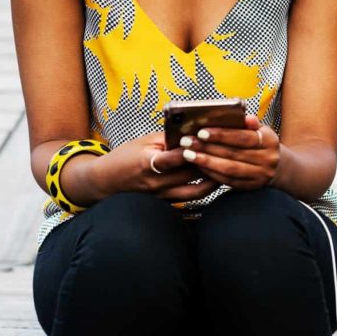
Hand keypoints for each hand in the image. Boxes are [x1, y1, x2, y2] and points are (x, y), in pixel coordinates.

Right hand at [96, 131, 223, 202]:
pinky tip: (215, 179)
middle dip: (210, 163)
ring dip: (212, 180)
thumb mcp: (144, 141)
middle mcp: (156, 183)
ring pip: (195, 191)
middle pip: (190, 175)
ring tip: (226, 169)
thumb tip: (193, 133)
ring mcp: (161, 196)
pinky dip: (203, 189)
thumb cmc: (126, 156)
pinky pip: (190, 198)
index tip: (209, 142)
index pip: (175, 158)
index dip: (193, 151)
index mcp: (147, 164)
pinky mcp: (165, 202)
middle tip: (229, 153)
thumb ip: (168, 138)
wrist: (107, 180)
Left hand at [178, 114, 280, 190]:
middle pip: (233, 153)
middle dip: (207, 147)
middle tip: (187, 142)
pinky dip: (212, 173)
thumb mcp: (260, 130)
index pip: (243, 137)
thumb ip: (250, 124)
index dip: (222, 135)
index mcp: (269, 140)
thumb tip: (244, 116)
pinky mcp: (252, 187)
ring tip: (188, 154)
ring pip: (229, 169)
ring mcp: (261, 175)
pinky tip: (199, 166)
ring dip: (206, 162)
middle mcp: (268, 159)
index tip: (201, 132)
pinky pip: (229, 181)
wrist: (278, 166)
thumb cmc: (261, 143)